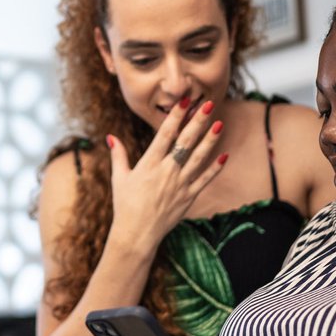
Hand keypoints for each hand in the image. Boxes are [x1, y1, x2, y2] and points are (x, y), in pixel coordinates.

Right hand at [107, 98, 226, 253]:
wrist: (136, 234)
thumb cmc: (125, 205)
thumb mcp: (119, 178)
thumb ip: (118, 155)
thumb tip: (111, 136)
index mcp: (149, 164)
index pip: (165, 134)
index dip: (176, 116)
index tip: (185, 100)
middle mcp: (166, 171)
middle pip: (185, 141)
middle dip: (198, 121)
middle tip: (209, 104)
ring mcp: (180, 184)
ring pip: (199, 158)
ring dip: (210, 140)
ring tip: (220, 123)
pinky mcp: (188, 197)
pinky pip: (204, 180)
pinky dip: (215, 168)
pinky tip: (224, 156)